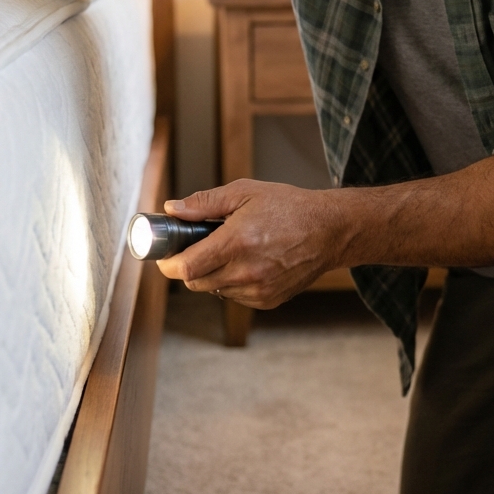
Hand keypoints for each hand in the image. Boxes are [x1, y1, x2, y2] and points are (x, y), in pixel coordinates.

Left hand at [156, 179, 342, 308]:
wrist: (329, 230)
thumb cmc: (288, 207)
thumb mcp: (245, 192)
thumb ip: (205, 203)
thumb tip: (172, 209)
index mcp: (237, 242)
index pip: (187, 268)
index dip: (168, 264)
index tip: (164, 256)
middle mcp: (246, 271)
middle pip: (196, 283)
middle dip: (188, 267)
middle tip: (194, 247)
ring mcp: (258, 289)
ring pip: (215, 290)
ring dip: (211, 274)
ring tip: (227, 251)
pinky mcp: (268, 300)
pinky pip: (235, 296)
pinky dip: (231, 282)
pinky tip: (245, 262)